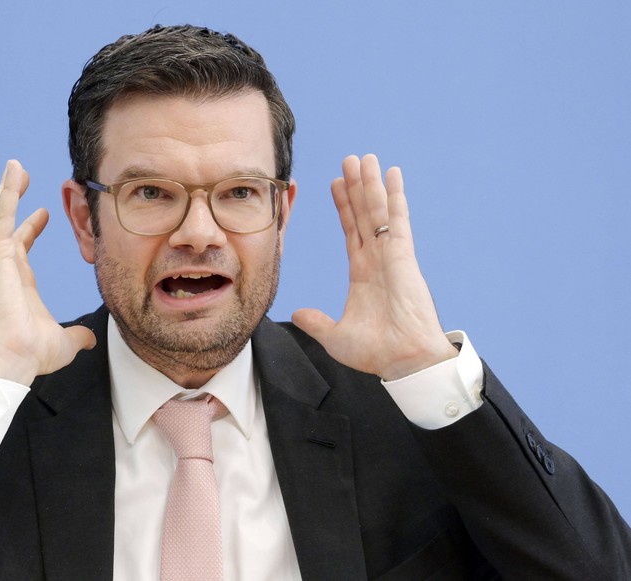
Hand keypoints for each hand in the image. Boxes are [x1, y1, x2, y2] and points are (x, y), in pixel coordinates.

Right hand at [0, 160, 95, 384]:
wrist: (14, 358)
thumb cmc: (32, 354)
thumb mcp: (64, 341)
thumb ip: (77, 337)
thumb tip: (89, 340)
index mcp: (20, 284)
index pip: (23, 248)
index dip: (31, 229)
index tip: (44, 214)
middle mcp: (6, 268)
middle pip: (6, 225)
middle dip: (12, 200)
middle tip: (19, 177)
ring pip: (0, 215)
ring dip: (7, 189)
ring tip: (15, 165)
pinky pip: (2, 216)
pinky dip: (8, 192)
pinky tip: (15, 171)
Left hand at [292, 154, 456, 380]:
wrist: (404, 361)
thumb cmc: (378, 352)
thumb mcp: (336, 336)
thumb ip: (316, 322)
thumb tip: (296, 313)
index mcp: (363, 274)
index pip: (351, 231)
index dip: (343, 207)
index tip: (335, 184)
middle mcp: (377, 259)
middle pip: (364, 213)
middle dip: (356, 186)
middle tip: (349, 160)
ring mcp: (391, 255)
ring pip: (377, 210)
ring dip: (370, 183)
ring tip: (363, 158)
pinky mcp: (403, 256)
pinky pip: (397, 219)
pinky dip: (395, 195)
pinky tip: (392, 173)